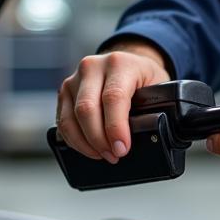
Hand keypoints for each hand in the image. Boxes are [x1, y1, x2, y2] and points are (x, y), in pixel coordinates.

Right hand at [56, 41, 169, 162]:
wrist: (127, 64)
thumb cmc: (143, 78)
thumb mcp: (157, 87)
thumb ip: (152, 108)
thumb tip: (145, 137)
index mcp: (120, 63)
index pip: (113, 97)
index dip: (116, 128)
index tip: (121, 149)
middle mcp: (93, 67)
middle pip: (87, 109)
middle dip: (99, 140)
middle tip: (113, 156)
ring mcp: (75, 78)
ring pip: (71, 118)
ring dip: (85, 143)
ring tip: (102, 154)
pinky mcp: (64, 91)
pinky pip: (63, 121)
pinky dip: (74, 140)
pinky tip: (89, 147)